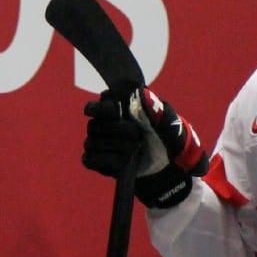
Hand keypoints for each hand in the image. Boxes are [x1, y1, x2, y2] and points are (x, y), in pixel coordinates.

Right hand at [82, 88, 209, 207]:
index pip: (95, 106)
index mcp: (114, 109)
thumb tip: (138, 92)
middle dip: (118, 130)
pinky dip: (107, 161)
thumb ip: (153, 106)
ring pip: (92, 142)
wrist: (166, 163)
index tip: (118, 112)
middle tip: (137, 135)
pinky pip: (90, 159)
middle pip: (94, 125)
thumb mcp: (167, 120)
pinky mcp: (95, 161)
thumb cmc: (166, 137)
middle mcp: (101, 124)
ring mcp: (96, 143)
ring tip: (135, 150)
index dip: (103, 109)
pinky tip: (123, 162)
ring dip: (116, 147)